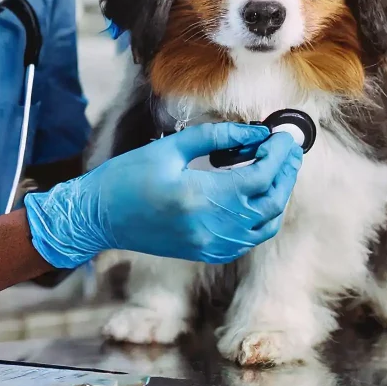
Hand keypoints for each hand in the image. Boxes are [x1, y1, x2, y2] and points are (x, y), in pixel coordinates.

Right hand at [24, 123, 301, 267]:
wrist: (99, 216)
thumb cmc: (127, 177)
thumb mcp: (169, 148)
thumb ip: (215, 138)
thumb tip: (253, 132)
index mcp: (201, 197)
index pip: (260, 177)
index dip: (278, 155)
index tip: (284, 135)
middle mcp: (211, 226)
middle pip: (270, 202)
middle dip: (284, 173)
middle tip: (287, 149)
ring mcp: (210, 245)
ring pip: (265, 224)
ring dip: (278, 196)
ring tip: (278, 168)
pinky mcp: (206, 253)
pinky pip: (248, 239)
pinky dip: (262, 217)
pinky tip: (257, 195)